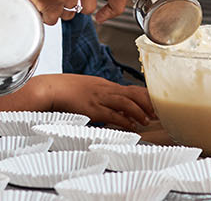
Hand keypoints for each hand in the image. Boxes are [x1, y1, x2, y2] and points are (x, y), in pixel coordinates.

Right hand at [36, 74, 156, 128]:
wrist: (51, 88)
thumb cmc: (67, 91)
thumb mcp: (89, 91)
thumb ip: (103, 99)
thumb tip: (116, 110)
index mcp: (105, 85)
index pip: (131, 88)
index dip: (145, 96)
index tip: (156, 104)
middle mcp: (105, 89)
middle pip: (133, 93)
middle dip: (147, 102)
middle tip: (159, 112)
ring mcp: (99, 98)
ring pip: (125, 102)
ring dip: (139, 111)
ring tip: (148, 120)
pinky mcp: (92, 108)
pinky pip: (111, 114)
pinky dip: (123, 119)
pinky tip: (131, 125)